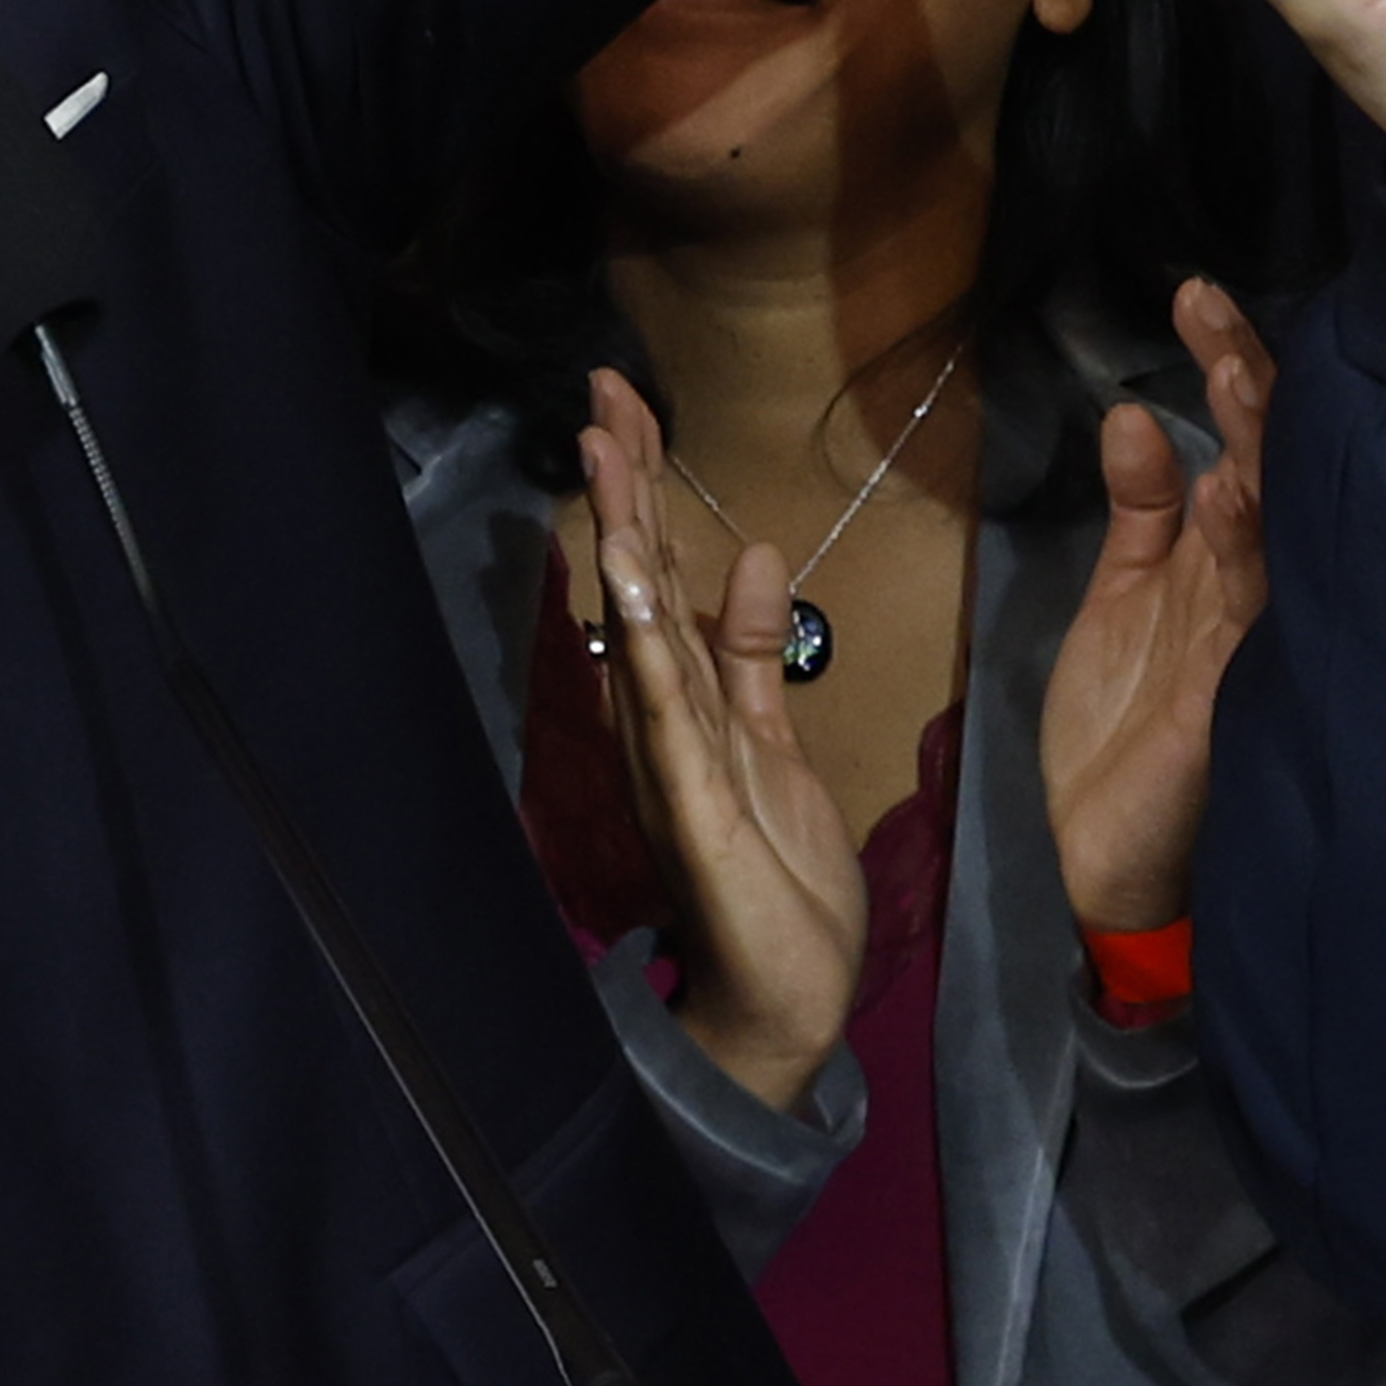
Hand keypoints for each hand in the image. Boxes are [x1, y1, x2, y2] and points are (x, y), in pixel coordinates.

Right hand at [564, 373, 861, 1108]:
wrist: (783, 996)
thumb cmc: (776, 882)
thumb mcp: (775, 743)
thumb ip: (751, 654)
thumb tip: (754, 554)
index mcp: (684, 702)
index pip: (662, 574)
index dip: (648, 488)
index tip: (632, 403)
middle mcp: (660, 720)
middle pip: (640, 582)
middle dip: (625, 485)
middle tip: (604, 389)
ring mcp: (670, 759)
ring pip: (641, 629)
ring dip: (621, 540)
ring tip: (602, 454)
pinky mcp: (692, 803)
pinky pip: (666, 710)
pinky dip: (644, 644)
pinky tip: (624, 583)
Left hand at [1036, 280, 1280, 942]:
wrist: (1111, 860)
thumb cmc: (1127, 733)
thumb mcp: (1122, 600)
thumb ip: (1137, 514)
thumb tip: (1134, 414)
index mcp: (1224, 559)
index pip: (1242, 444)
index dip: (1228, 370)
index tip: (1195, 296)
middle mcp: (1253, 588)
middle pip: (1271, 469)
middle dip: (1248, 386)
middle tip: (1214, 312)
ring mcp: (1254, 639)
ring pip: (1275, 526)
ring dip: (1254, 451)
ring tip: (1231, 374)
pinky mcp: (1238, 697)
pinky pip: (1255, 612)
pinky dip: (1247, 551)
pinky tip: (1234, 492)